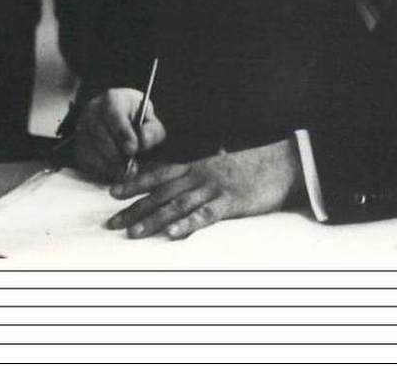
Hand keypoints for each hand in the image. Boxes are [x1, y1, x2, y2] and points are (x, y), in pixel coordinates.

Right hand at [74, 88, 167, 181]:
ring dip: (108, 164)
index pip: (113, 113)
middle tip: (130, 163)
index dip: (122, 132)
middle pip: (99, 133)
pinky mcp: (78, 144)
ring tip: (124, 170)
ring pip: (89, 149)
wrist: (121, 119)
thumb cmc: (136, 119)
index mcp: (112, 99)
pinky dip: (99, 169)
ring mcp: (82, 127)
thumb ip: (151, 130)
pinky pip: (84, 160)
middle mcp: (93, 110)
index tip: (133, 148)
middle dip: (115, 152)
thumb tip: (143, 140)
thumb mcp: (150, 120)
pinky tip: (114, 171)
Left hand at [106, 139, 298, 239]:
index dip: (135, 183)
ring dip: (153, 219)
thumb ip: (203, 175)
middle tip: (113, 223)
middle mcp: (201, 175)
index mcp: (198, 166)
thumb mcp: (223, 166)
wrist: (283, 163)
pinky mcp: (231, 202)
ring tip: (134, 233)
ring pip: (177, 204)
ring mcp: (214, 188)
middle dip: (135, 208)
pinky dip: (187, 224)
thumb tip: (186, 184)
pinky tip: (172, 233)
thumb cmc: (254, 168)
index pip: (159, 174)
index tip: (113, 193)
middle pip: (161, 193)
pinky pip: (205, 215)